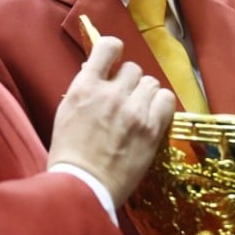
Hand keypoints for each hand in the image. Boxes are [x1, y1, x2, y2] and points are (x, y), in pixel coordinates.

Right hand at [48, 36, 175, 206]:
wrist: (82, 188)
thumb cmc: (69, 154)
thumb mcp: (67, 112)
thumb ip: (85, 88)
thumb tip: (99, 70)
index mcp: (85, 87)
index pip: (109, 47)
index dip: (114, 51)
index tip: (114, 64)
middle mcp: (111, 93)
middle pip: (133, 68)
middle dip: (129, 82)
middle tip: (124, 100)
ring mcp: (133, 111)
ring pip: (151, 83)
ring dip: (146, 95)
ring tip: (139, 112)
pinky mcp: (152, 129)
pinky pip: (167, 100)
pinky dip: (161, 106)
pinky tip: (152, 118)